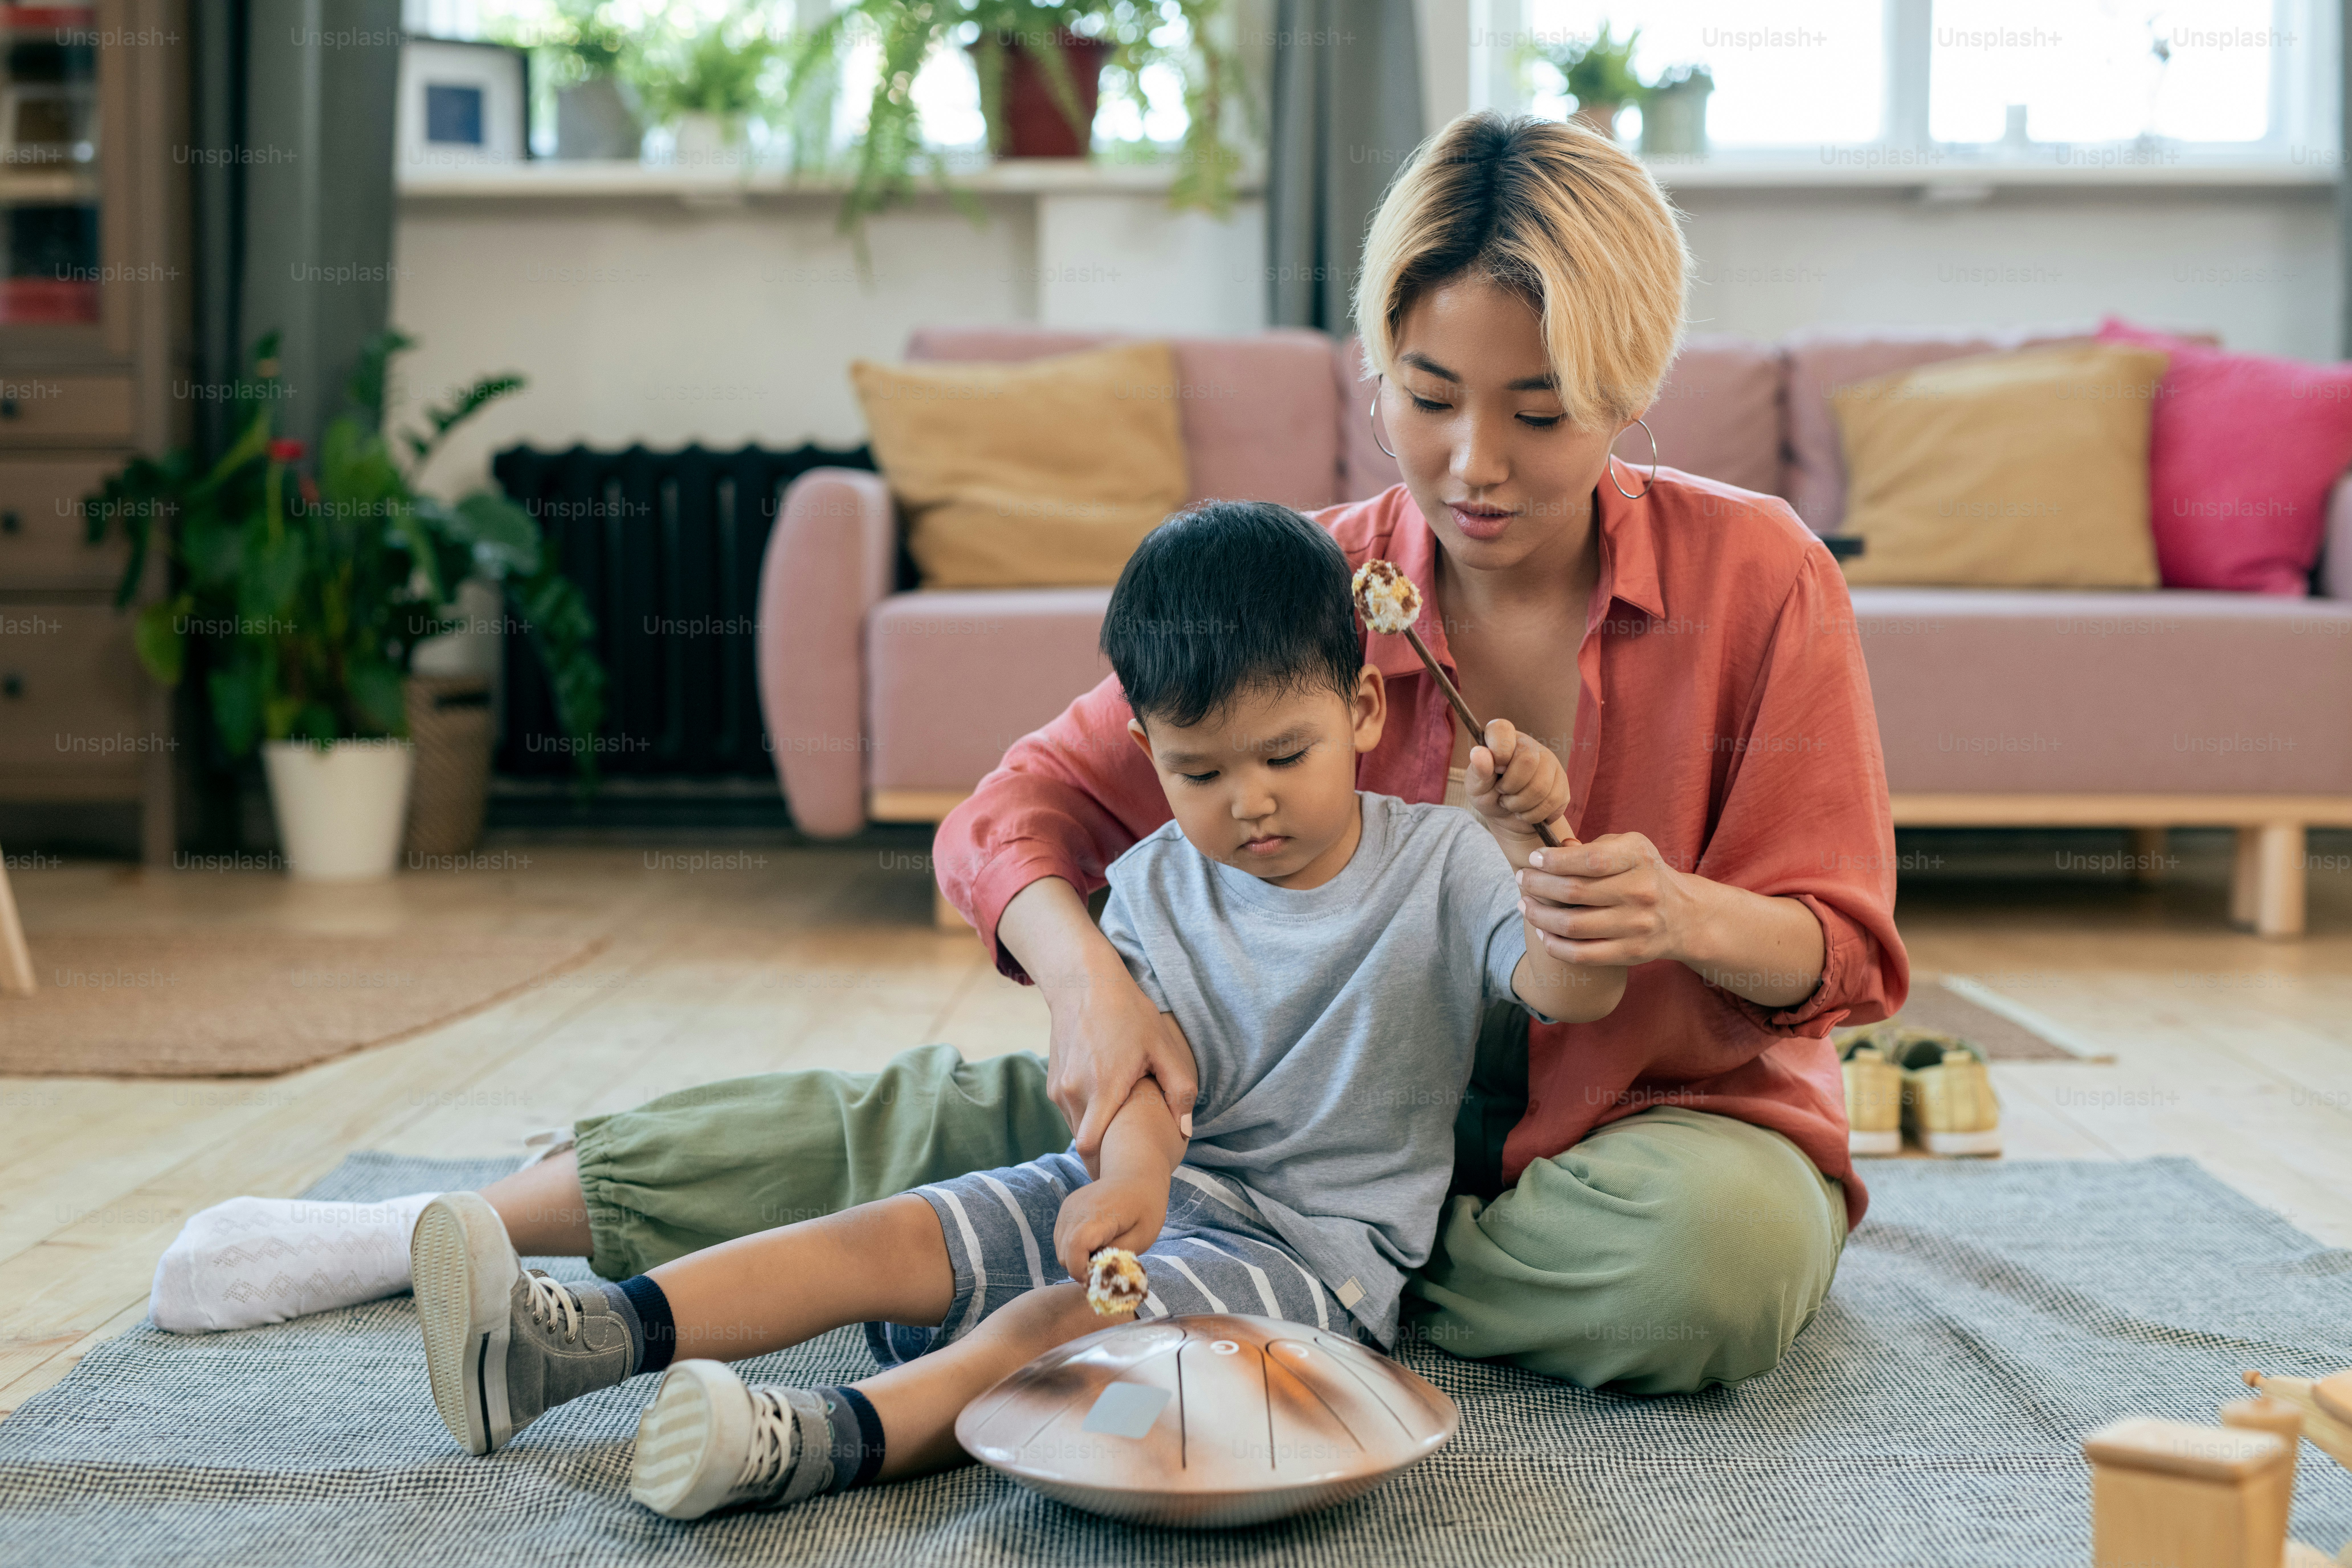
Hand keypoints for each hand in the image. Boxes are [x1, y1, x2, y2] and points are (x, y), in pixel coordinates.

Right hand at [1001, 878, 1198, 1171]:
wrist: (1082, 984)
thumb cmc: (1128, 1013)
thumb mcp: (1163, 1047)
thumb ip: (1179, 1090)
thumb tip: (1186, 1131)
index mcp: (1102, 1088)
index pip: (1092, 1148)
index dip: (1107, 1164)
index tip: (1127, 1168)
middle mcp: (1073, 1093)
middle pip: (1086, 1145)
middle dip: (1106, 1153)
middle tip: (1132, 1152)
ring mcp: (1059, 1089)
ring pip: (1076, 1130)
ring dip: (1097, 1133)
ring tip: (1124, 1126)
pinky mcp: (1052, 1084)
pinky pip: (1070, 1113)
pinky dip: (1087, 1116)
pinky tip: (1107, 1103)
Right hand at [1053, 1175, 1166, 1283]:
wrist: (1135, 1174)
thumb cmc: (1145, 1205)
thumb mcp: (1143, 1236)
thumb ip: (1118, 1255)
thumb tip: (1097, 1272)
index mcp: (1099, 1214)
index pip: (1075, 1247)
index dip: (1081, 1270)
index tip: (1098, 1279)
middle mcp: (1077, 1209)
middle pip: (1064, 1253)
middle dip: (1080, 1268)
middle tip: (1103, 1267)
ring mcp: (1068, 1207)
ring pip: (1060, 1248)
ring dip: (1076, 1258)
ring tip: (1100, 1252)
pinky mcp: (1066, 1207)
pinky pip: (1061, 1238)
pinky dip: (1073, 1247)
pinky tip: (1094, 1242)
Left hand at [1466, 718, 1571, 844]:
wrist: (1508, 818)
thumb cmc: (1488, 796)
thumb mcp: (1476, 786)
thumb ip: (1478, 770)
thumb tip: (1478, 753)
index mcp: (1503, 738)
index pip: (1502, 729)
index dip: (1498, 750)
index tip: (1496, 769)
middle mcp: (1529, 744)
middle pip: (1527, 761)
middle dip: (1510, 787)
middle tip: (1502, 792)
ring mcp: (1549, 762)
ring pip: (1541, 786)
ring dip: (1520, 805)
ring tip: (1512, 804)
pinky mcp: (1562, 783)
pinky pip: (1552, 801)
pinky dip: (1533, 815)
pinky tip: (1526, 811)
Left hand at [1517, 833, 1829, 1007]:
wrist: (1684, 915)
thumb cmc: (1643, 874)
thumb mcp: (1630, 849)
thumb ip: (1595, 847)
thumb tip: (1557, 847)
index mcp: (1638, 858)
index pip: (1589, 859)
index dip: (1554, 860)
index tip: (1534, 859)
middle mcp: (1640, 891)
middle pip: (1573, 891)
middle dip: (1538, 885)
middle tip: (1522, 880)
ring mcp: (1636, 925)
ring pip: (1572, 925)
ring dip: (1539, 915)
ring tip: (1525, 905)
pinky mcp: (1630, 953)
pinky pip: (1581, 954)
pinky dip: (1554, 944)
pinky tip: (1543, 932)